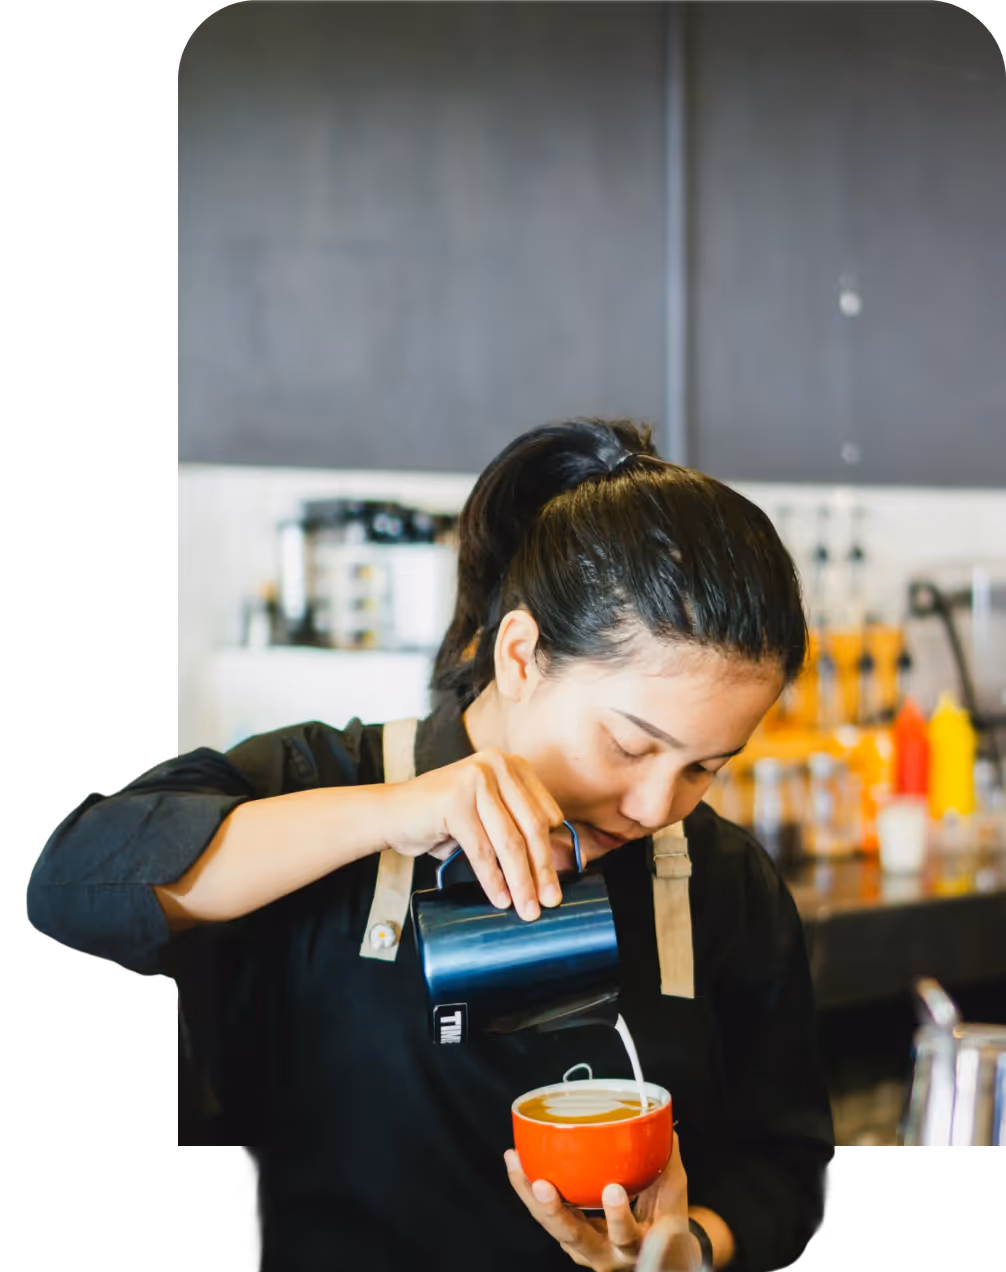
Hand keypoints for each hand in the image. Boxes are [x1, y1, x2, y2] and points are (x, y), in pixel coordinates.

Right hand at [382, 749, 567, 919]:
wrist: (390, 813)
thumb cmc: (442, 819)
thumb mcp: (488, 817)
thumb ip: (519, 829)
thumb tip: (565, 862)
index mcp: (512, 764)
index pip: (546, 813)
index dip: (553, 851)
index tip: (558, 882)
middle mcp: (496, 764)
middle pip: (532, 828)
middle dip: (543, 870)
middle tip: (550, 902)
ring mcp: (475, 779)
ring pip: (509, 842)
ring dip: (521, 881)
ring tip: (526, 909)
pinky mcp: (454, 801)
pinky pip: (482, 850)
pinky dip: (493, 879)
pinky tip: (500, 899)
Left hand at [504, 1132, 699, 1271]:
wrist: (658, 1261)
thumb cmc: (667, 1226)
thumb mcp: (673, 1201)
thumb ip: (667, 1167)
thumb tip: (662, 1128)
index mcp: (636, 1247)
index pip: (627, 1237)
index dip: (618, 1218)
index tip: (614, 1190)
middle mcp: (607, 1255)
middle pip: (577, 1239)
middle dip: (556, 1214)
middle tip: (543, 1186)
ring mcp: (585, 1250)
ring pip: (553, 1227)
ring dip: (530, 1196)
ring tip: (515, 1161)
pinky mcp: (570, 1238)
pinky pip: (545, 1216)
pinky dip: (528, 1189)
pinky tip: (516, 1161)